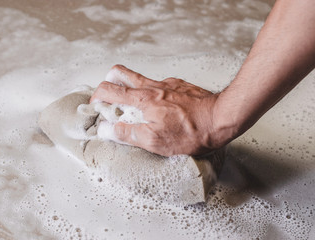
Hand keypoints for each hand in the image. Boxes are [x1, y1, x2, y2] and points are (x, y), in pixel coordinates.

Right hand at [90, 65, 225, 156]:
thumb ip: (127, 133)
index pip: (109, 90)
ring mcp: (166, 84)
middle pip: (120, 73)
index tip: (96, 108)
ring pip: (139, 78)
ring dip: (129, 88)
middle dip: (108, 83)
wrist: (222, 118)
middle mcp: (152, 87)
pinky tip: (161, 109)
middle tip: (109, 99)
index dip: (96, 97)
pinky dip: (152, 94)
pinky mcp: (178, 85)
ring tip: (133, 106)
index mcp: (143, 100)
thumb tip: (105, 129)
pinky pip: (158, 86)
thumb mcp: (155, 141)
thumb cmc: (192, 131)